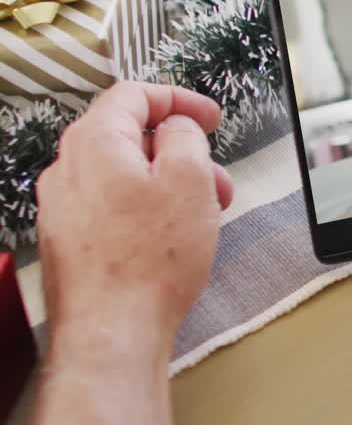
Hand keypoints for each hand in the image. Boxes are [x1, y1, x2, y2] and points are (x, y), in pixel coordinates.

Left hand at [36, 82, 232, 347]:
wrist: (112, 329)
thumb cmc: (149, 261)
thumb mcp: (190, 178)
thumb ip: (185, 135)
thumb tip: (177, 128)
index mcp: (94, 142)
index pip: (133, 95)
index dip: (179, 99)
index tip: (208, 116)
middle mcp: (67, 170)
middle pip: (128, 137)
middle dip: (180, 152)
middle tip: (216, 176)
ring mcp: (62, 207)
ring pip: (122, 175)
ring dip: (167, 184)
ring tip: (202, 215)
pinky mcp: (68, 240)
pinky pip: (111, 207)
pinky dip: (145, 209)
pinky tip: (171, 239)